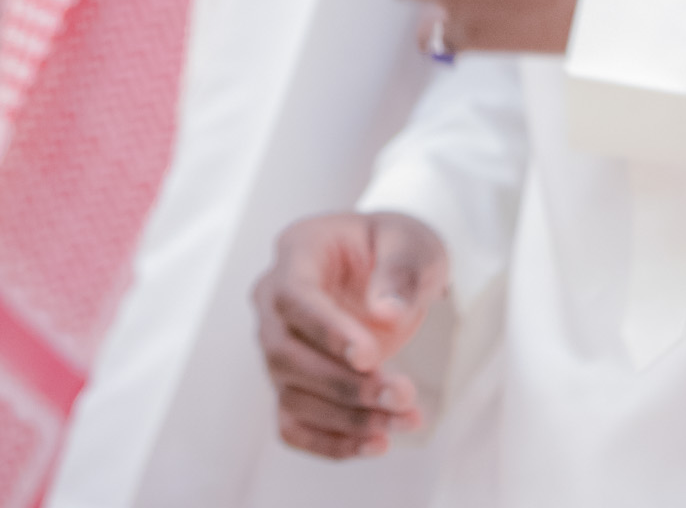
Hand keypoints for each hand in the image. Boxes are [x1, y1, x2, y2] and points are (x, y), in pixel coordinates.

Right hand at [253, 211, 447, 459]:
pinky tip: (377, 442)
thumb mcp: (411, 243)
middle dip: (346, 384)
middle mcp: (274, 301)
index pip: (294, 297)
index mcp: (298, 251)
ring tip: (404, 418)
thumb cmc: (396, 247)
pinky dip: (331, 442)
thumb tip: (387, 313)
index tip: (369, 356)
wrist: (392, 270)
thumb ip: (400, 272)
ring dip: (349, 418)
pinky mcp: (291, 384)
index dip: (326, 331)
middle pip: (287, 354)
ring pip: (292, 395)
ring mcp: (277, 346)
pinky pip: (294, 424)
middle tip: (402, 394)